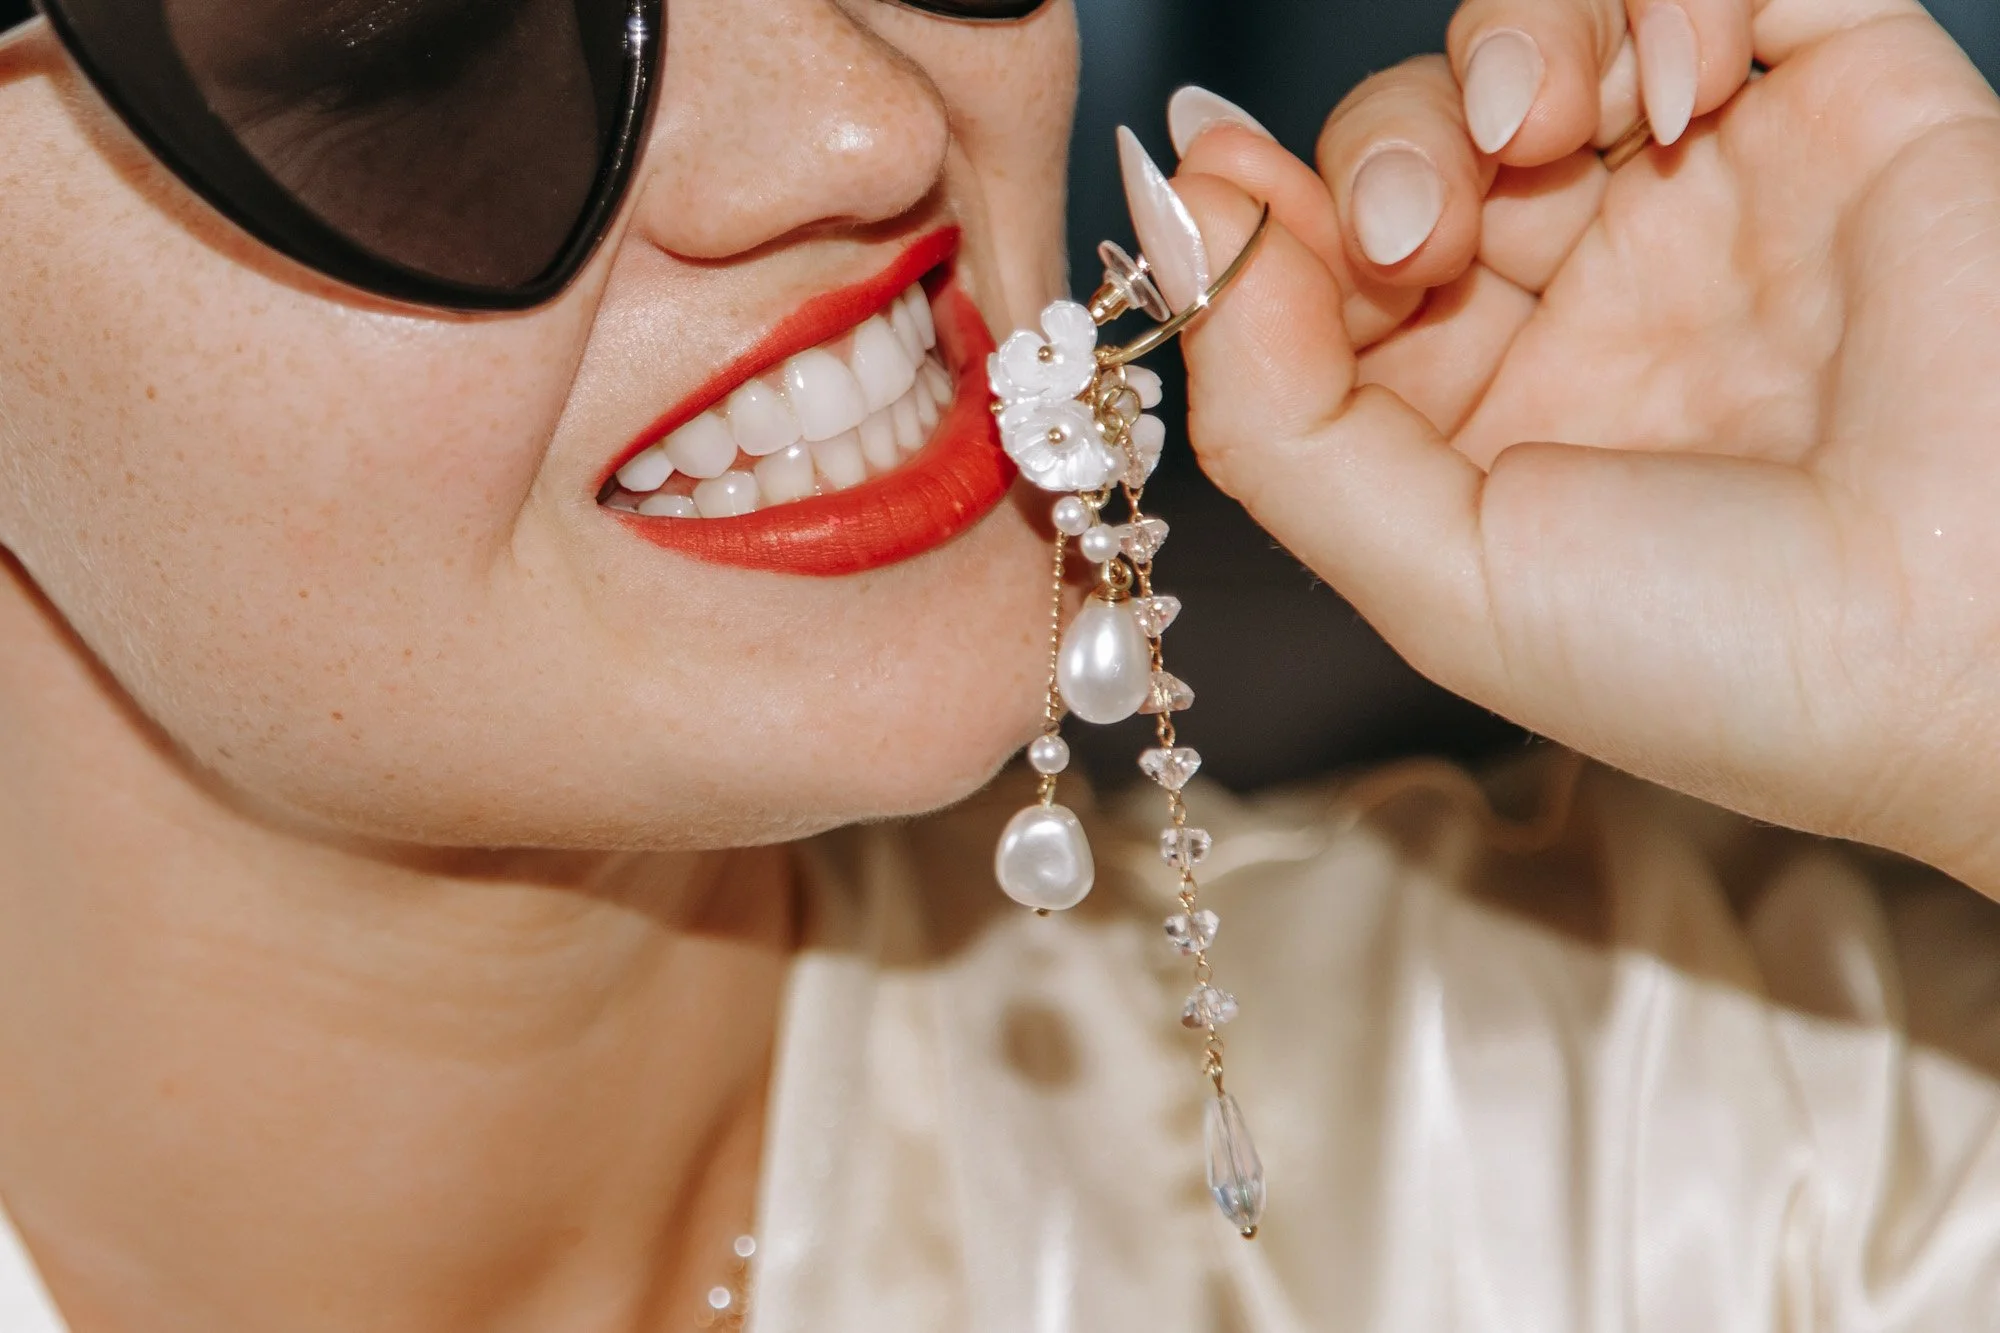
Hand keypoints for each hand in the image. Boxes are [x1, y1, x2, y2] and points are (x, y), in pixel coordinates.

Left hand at [1147, 0, 1999, 889]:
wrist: (1982, 650)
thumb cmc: (1716, 653)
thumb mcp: (1433, 573)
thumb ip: (1273, 413)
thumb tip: (1179, 215)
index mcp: (1483, 420)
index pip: (1325, 271)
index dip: (1266, 220)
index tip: (1220, 185)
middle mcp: (1588, 305)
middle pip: (1417, 139)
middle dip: (1386, 147)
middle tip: (1418, 229)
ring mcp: (1716, 203)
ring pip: (1547, 38)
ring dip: (1504, 42)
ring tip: (1530, 121)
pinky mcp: (1850, 111)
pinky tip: (1674, 89)